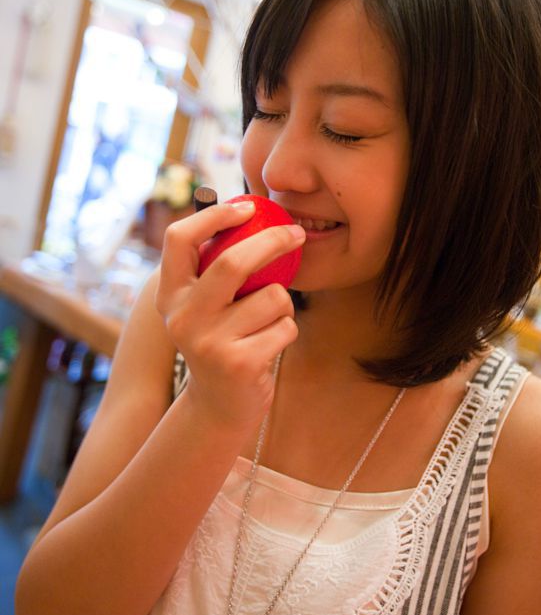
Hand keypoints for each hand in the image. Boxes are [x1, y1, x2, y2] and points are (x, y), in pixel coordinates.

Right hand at [155, 201, 305, 430]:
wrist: (219, 407)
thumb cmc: (222, 340)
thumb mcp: (205, 305)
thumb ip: (215, 267)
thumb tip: (249, 210)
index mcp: (170, 294)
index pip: (178, 239)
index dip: (213, 216)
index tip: (247, 207)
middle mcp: (182, 317)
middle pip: (232, 262)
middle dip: (272, 241)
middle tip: (296, 234)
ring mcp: (208, 343)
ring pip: (271, 297)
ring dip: (284, 304)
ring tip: (267, 322)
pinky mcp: (239, 364)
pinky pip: (285, 326)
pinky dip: (287, 330)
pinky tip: (269, 346)